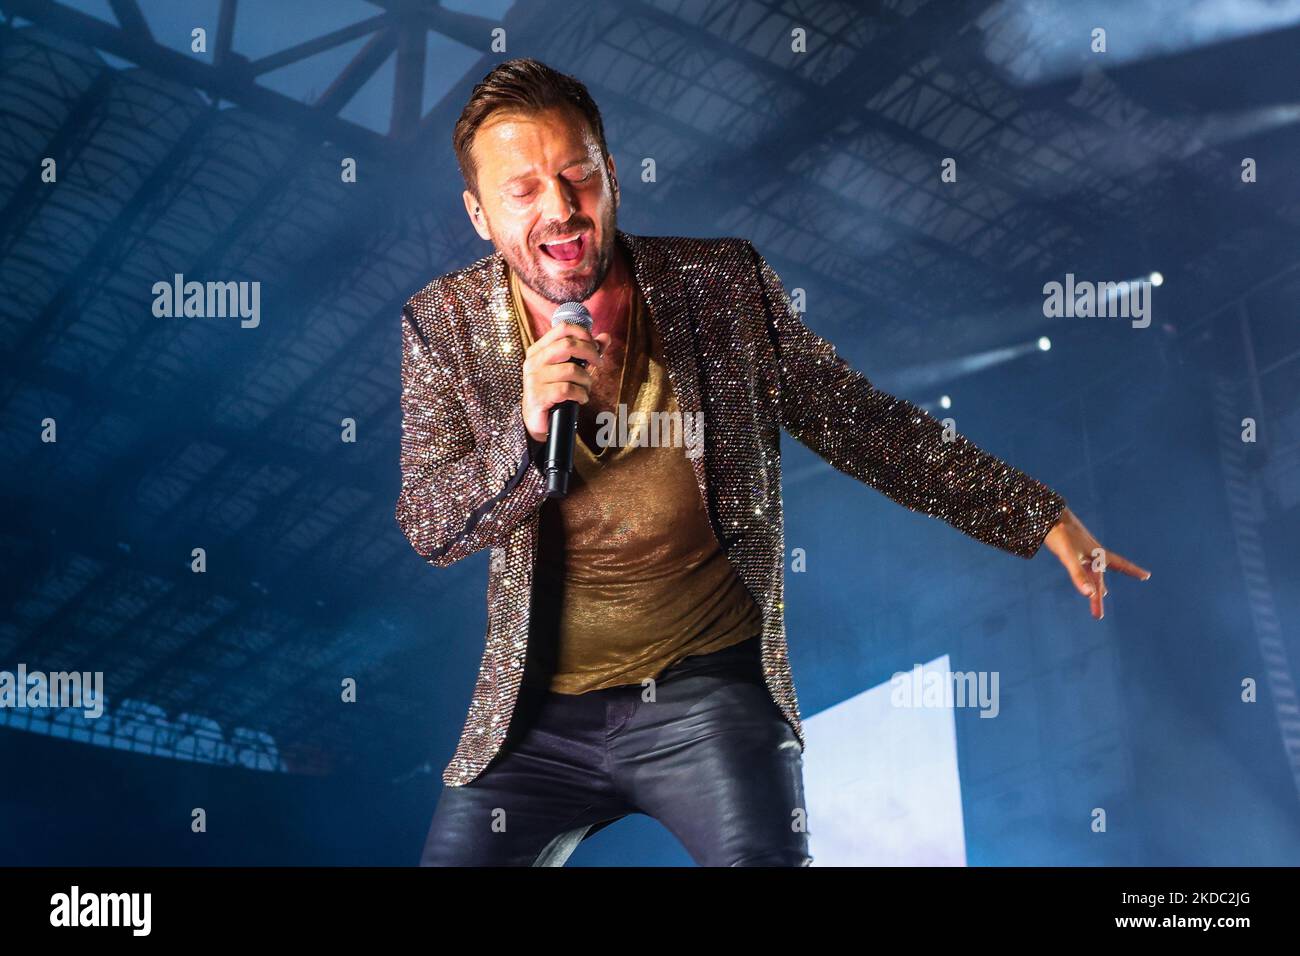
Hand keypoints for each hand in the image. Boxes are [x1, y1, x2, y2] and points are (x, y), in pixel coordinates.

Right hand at [521, 323, 610, 442]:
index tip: (595, 346)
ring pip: (571, 369)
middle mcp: (534, 361)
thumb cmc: (554, 390)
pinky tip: (581, 399)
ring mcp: (534, 378)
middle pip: (568, 345)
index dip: (584, 334)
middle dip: (591, 353)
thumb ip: (586, 352)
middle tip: (599, 364)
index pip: (562, 328)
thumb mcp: (569, 368)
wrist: (536, 419)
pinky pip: (568, 389)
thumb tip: (605, 337)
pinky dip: (580, 394)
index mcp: (539, 349)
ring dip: (586, 380)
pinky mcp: (538, 396)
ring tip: (585, 388)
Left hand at [1042, 506, 1149, 619]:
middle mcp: (1092, 552)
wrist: (1047, 514)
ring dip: (1095, 584)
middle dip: (1098, 596)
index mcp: (1098, 553)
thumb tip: (1090, 595)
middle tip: (1097, 616)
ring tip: (1101, 594)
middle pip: (1098, 578)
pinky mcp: (1070, 547)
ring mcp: (1081, 550)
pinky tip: (1085, 571)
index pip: (1120, 565)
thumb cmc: (1060, 533)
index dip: (1133, 570)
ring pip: (1091, 572)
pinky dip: (1085, 573)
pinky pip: (1082, 564)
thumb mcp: (1069, 556)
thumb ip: (1078, 575)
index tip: (1147, 575)